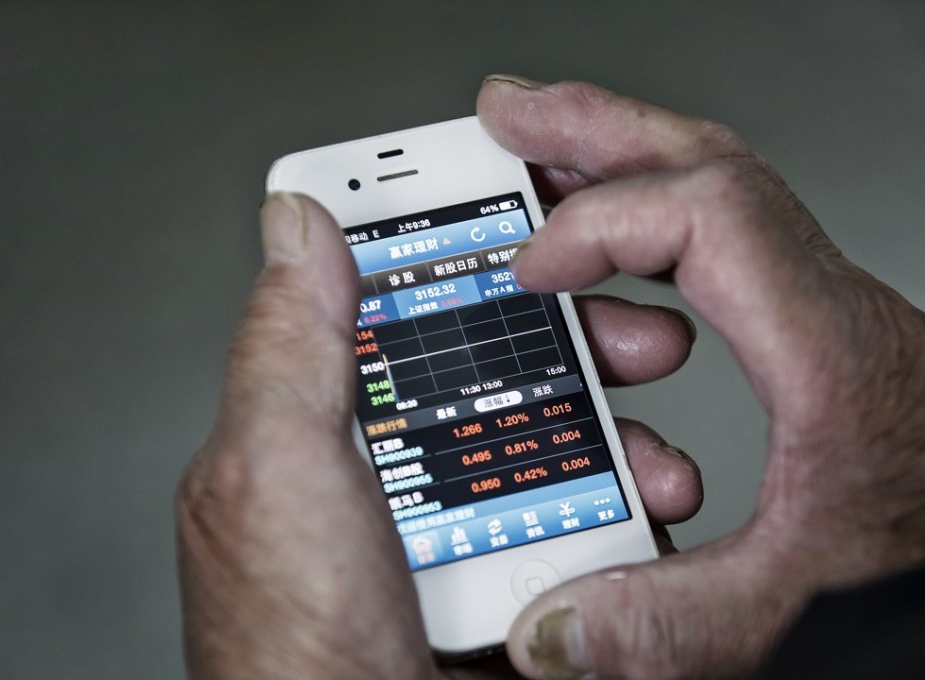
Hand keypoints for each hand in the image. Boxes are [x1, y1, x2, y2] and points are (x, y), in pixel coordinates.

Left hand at [175, 194, 701, 676]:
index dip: (452, 255)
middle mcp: (392, 476)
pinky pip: (579, 524)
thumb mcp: (277, 473)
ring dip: (614, 433)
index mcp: (324, 436)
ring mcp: (456, 532)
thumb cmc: (295, 648)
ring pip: (551, 447)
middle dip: (569, 341)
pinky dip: (625, 512)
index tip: (519, 214)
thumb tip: (296, 223)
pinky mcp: (511, 583)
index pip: (389, 311)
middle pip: (492, 372)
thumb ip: (290, 347)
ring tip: (647, 446)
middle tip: (623, 329)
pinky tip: (646, 507)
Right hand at [477, 76, 924, 678]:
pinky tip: (614, 262)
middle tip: (516, 114)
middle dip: (596, 130)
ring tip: (546, 165)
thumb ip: (669, 619)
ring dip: (623, 166)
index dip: (603, 223)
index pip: (706, 220)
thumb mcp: (796, 604)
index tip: (535, 266)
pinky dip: (652, 228)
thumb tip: (559, 623)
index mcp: (822, 350)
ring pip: (713, 195)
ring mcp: (813, 312)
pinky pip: (719, 247)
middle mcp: (819, 310)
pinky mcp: (805, 335)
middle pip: (705, 168)